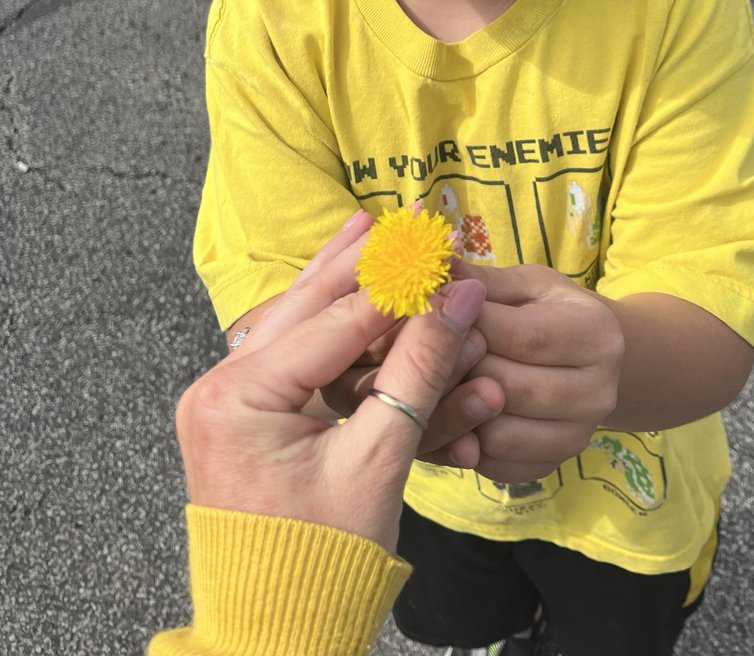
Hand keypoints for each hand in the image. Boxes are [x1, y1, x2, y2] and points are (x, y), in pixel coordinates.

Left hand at [175, 223, 486, 551]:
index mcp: (238, 399)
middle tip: (386, 217)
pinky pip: (286, 355)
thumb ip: (417, 372)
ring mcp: (223, 403)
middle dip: (348, 263)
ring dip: (332, 284)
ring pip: (289, 325)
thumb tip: (458, 301)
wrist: (273, 634)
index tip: (437, 256)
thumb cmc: (323, 560)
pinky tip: (342, 293)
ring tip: (361, 232)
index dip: (394, 289)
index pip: (332, 325)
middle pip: (299, 309)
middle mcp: (217, 390)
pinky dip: (321, 325)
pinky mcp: (240, 418)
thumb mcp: (378, 462)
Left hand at [453, 262, 624, 482]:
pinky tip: (452, 415)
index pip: (521, 336)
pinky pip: (498, 465)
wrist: (592, 361)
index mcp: (595, 334)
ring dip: (456, 410)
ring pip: (498, 433)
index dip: (469, 325)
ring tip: (434, 381)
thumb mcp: (526, 285)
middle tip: (425, 350)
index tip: (434, 311)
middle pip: (507, 387)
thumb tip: (435, 260)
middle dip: (458, 368)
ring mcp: (578, 435)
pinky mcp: (554, 464)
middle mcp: (598, 392)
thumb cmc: (551, 311)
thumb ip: (483, 279)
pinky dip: (467, 446)